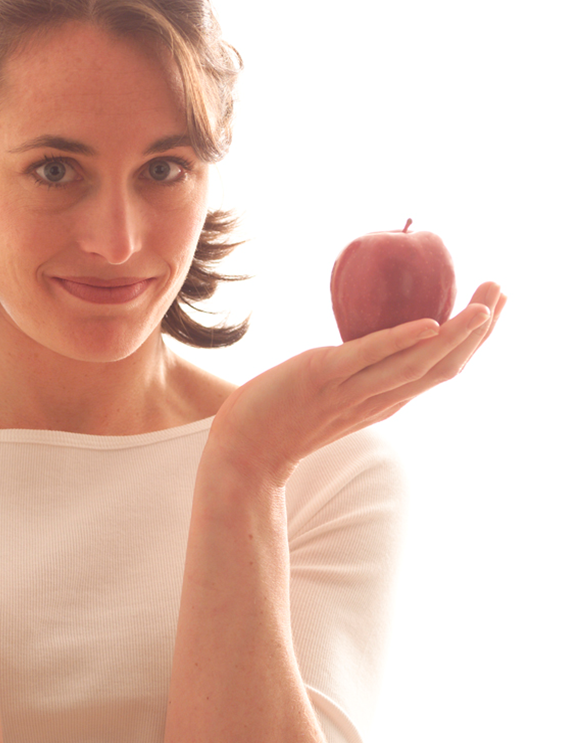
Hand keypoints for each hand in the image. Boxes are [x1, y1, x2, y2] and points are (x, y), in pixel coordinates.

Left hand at [208, 282, 506, 487]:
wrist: (241, 454)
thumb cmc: (279, 420)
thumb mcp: (330, 396)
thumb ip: (355, 376)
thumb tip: (363, 345)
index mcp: (384, 402)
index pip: (442, 371)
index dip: (474, 340)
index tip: (493, 306)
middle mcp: (377, 400)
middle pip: (443, 366)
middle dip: (480, 329)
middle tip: (501, 289)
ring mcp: (351, 391)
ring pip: (417, 366)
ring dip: (457, 334)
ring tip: (483, 303)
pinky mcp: (320, 378)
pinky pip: (366, 359)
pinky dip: (399, 342)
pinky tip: (428, 324)